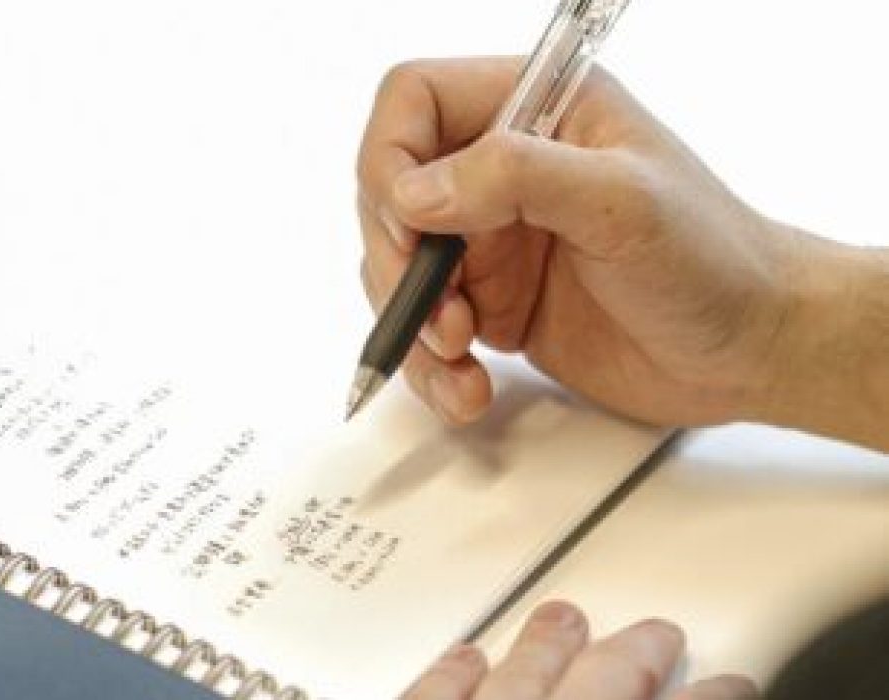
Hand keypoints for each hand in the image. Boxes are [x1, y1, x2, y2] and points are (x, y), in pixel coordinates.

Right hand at [356, 57, 802, 427]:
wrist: (752, 350)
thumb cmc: (716, 260)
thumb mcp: (621, 202)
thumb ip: (515, 178)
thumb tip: (413, 191)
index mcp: (535, 109)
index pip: (415, 101)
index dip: (390, 158)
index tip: (410, 223)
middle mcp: (504, 168)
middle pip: (389, 193)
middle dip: (399, 260)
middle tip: (438, 308)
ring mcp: (494, 238)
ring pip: (399, 268)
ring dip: (412, 323)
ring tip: (456, 358)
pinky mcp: (494, 302)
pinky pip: (427, 327)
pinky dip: (431, 365)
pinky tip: (466, 386)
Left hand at [403, 601, 757, 699]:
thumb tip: (676, 693)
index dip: (714, 695)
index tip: (734, 682)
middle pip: (605, 681)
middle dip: (636, 652)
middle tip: (659, 632)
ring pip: (518, 676)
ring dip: (544, 644)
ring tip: (565, 616)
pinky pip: (430, 695)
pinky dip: (452, 674)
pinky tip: (465, 655)